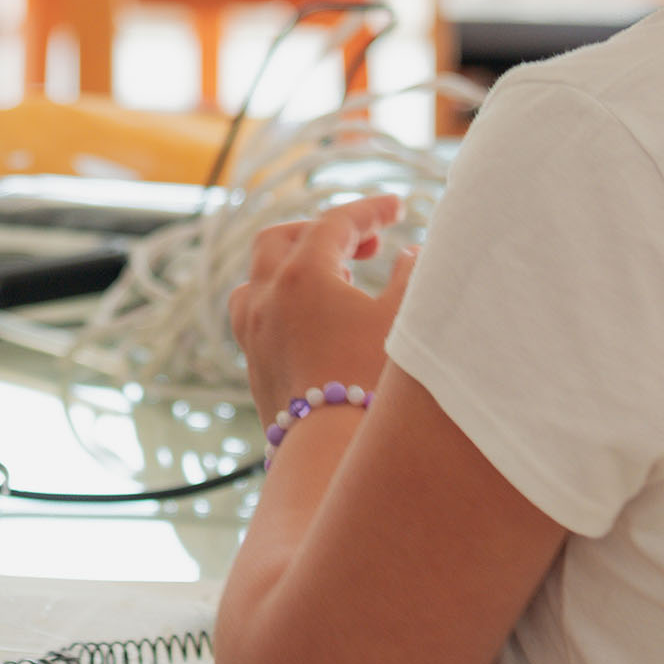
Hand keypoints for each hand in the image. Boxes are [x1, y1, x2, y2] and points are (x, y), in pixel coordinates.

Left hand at [227, 194, 415, 423]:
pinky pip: (257, 313)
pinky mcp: (253, 364)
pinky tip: (318, 321)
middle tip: (367, 246)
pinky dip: (283, 300)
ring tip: (339, 280)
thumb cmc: (373, 384)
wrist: (331, 455)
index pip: (335, 223)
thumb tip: (411, 256)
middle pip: (282, 238)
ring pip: (260, 277)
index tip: (398, 208)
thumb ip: (411, 279)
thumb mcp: (403, 322)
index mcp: (301, 276)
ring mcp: (252, 332)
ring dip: (295, 266)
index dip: (369, 211)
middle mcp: (266, 297)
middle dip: (323, 232)